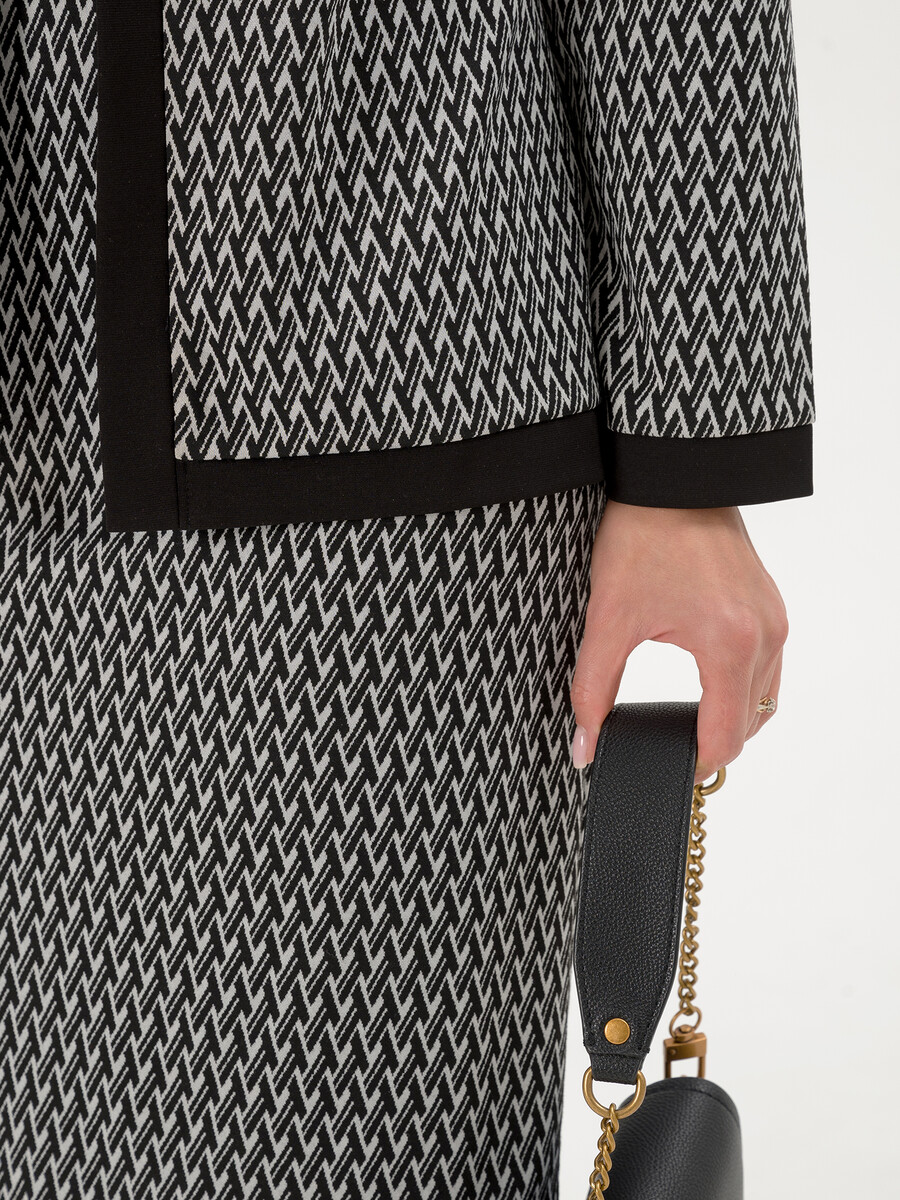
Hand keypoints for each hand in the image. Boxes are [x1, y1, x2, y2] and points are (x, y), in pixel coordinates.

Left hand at [570, 499, 788, 781]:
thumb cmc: (642, 535)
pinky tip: (707, 685)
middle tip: (670, 751)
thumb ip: (593, 691)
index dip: (696, 765)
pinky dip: (743, 688)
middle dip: (714, 744)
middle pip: (751, 724)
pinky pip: (769, 668)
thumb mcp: (609, 618)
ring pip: (765, 699)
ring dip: (732, 719)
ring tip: (687, 724)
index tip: (667, 772)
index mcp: (728, 643)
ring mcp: (774, 619)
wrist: (672, 478)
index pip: (725, 737)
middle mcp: (765, 635)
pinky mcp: (771, 606)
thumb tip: (585, 747)